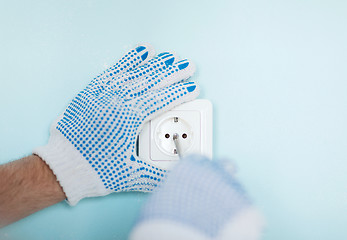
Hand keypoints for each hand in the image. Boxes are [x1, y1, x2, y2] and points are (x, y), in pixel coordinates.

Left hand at [34, 44, 198, 204]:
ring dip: (154, 64)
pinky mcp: (90, 93)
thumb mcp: (132, 176)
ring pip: (134, 73)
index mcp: (129, 119)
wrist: (61, 168)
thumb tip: (177, 174)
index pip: (161, 101)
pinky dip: (127, 61)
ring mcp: (103, 95)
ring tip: (168, 56)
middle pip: (152, 82)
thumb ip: (159, 175)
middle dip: (173, 73)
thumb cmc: (94, 170)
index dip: (180, 94)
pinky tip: (138, 54)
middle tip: (189, 65)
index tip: (193, 88)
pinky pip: (112, 71)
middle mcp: (117, 102)